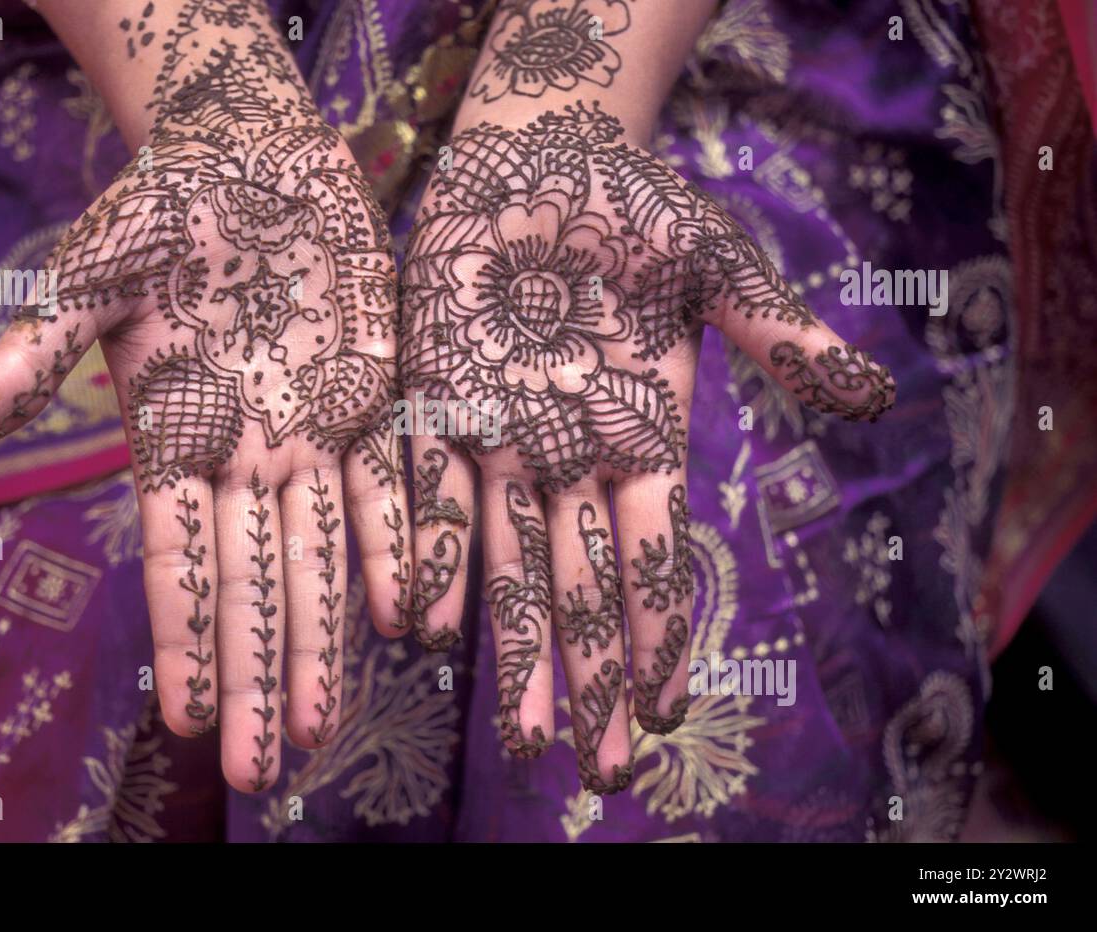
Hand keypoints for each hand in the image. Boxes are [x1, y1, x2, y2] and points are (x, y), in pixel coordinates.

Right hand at [0, 22, 409, 791]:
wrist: (250, 161)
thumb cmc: (158, 216)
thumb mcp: (89, 282)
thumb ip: (32, 358)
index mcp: (171, 439)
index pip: (179, 560)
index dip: (187, 639)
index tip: (192, 719)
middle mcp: (242, 455)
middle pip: (253, 583)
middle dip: (259, 672)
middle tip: (268, 767)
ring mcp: (308, 432)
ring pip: (317, 554)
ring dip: (323, 639)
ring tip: (324, 726)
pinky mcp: (366, 396)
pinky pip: (387, 480)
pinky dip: (392, 543)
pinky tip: (400, 616)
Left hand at [400, 102, 893, 792]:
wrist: (535, 161)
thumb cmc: (632, 208)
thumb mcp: (714, 265)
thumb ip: (776, 331)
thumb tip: (873, 396)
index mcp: (642, 437)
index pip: (653, 557)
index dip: (657, 633)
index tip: (657, 711)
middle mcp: (570, 459)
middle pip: (580, 586)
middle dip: (586, 673)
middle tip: (587, 766)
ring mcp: (499, 438)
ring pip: (506, 564)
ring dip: (516, 650)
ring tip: (522, 734)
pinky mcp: (436, 403)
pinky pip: (428, 493)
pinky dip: (429, 558)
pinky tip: (426, 629)